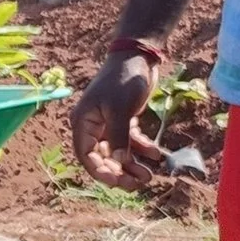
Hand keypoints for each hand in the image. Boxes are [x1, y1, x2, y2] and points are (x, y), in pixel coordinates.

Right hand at [72, 50, 165, 188]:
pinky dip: (141, 149)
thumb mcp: (120, 108)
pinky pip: (129, 141)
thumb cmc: (123, 79)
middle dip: (120, 171)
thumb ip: (118, 136)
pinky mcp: (122, 119)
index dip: (101, 172)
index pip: (87, 156)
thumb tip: (118, 161)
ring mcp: (107, 123)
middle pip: (102, 157)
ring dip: (132, 165)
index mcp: (83, 122)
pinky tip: (156, 155)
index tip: (119, 182)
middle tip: (138, 183)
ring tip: (149, 175)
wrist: (138, 56)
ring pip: (117, 152)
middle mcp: (92, 126)